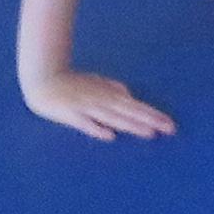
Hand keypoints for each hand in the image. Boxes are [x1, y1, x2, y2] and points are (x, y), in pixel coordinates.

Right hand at [23, 68, 173, 141]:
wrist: (42, 78)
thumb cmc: (69, 82)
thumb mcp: (94, 82)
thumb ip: (111, 87)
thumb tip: (128, 94)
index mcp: (108, 94)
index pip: (136, 107)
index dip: (153, 115)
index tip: (170, 124)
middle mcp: (102, 101)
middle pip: (130, 113)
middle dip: (150, 121)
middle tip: (170, 129)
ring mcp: (87, 107)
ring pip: (113, 118)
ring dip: (131, 125)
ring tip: (150, 133)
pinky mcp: (71, 114)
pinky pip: (86, 123)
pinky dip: (97, 128)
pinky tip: (110, 135)